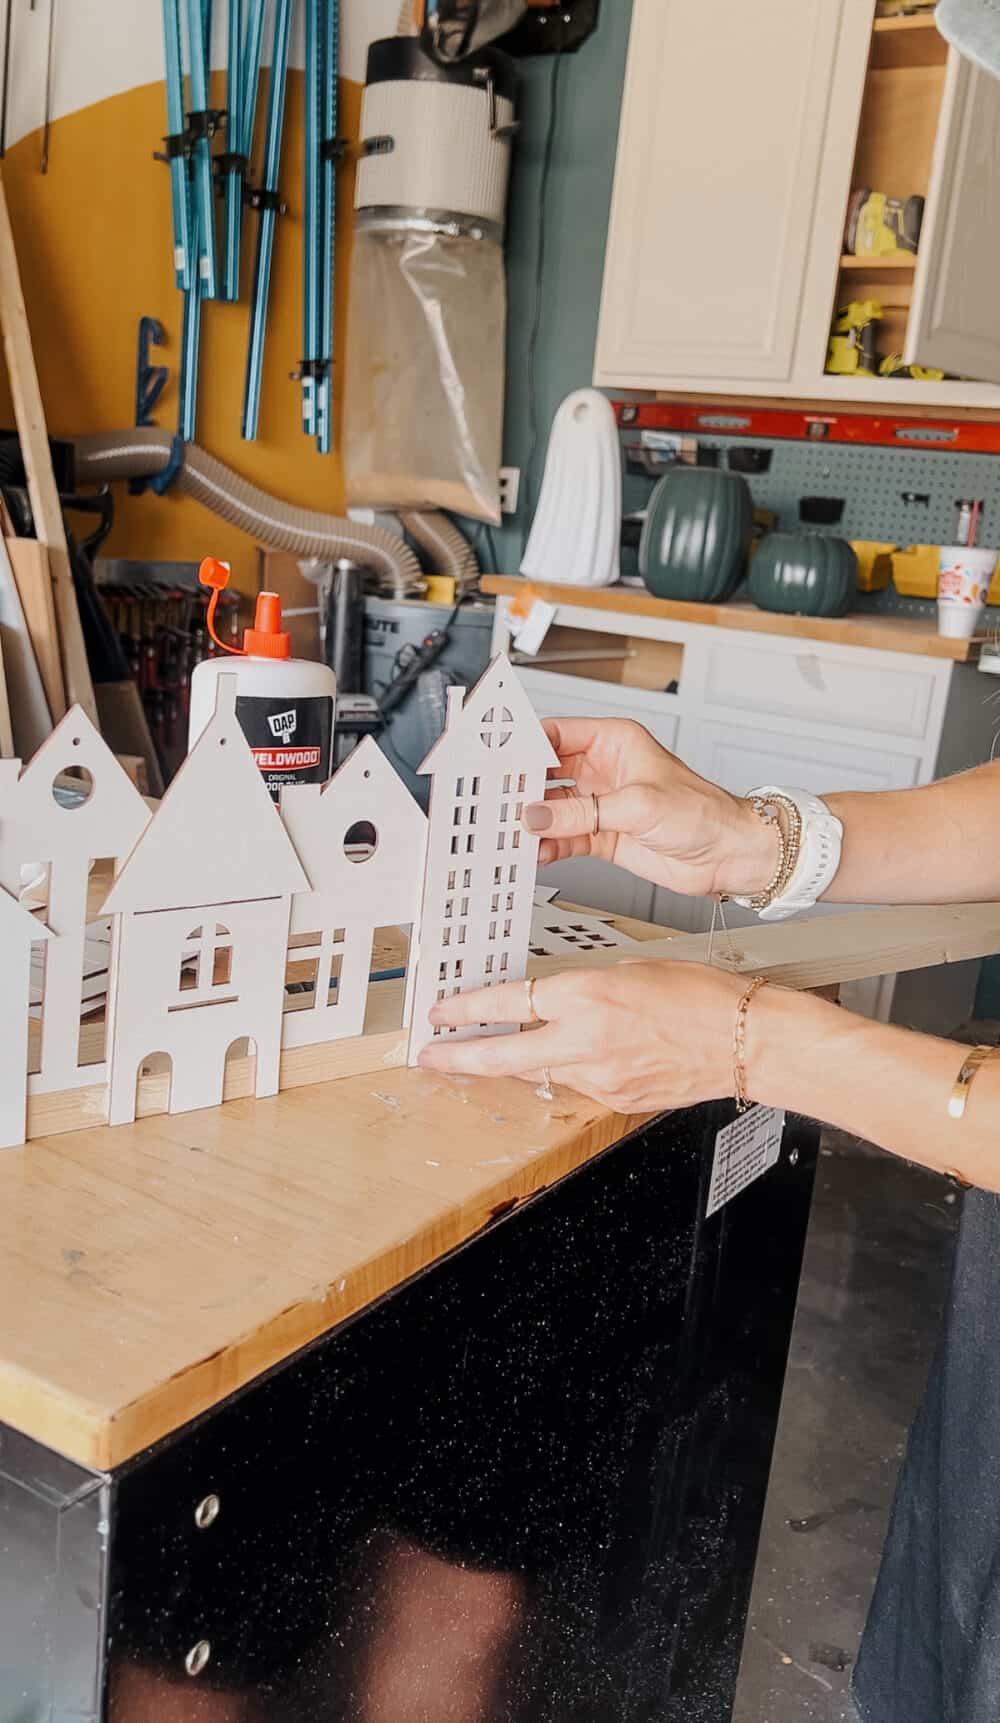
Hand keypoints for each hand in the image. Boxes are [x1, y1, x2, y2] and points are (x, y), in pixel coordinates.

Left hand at [417, 961, 745, 1114]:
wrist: (744, 1041)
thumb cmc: (702, 998)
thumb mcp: (632, 970)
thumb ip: (585, 987)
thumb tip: (555, 1000)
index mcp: (588, 996)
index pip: (509, 1001)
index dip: (468, 1008)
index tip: (444, 1011)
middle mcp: (586, 1040)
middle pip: (502, 1054)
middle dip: (459, 1056)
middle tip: (430, 1055)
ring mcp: (599, 1077)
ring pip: (537, 1071)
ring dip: (514, 1062)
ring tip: (494, 1053)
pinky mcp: (615, 1100)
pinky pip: (574, 1084)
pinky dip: (564, 1071)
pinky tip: (568, 1061)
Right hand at [523, 717, 777, 898]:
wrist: (729, 854)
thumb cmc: (703, 812)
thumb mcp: (638, 805)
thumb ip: (584, 812)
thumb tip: (539, 816)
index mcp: (614, 741)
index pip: (556, 734)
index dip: (525, 745)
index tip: (498, 759)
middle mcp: (603, 769)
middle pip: (547, 772)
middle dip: (521, 787)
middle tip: (494, 799)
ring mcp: (601, 804)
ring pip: (552, 809)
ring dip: (531, 821)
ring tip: (506, 830)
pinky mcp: (603, 835)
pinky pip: (564, 838)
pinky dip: (547, 846)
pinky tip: (531, 852)